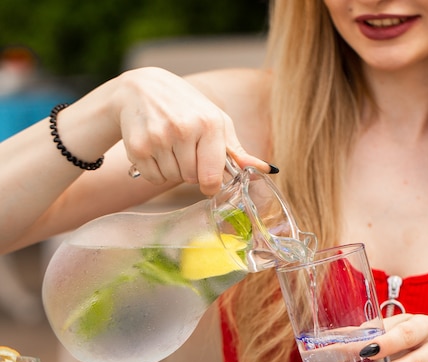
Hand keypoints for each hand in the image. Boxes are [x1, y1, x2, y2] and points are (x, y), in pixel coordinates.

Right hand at [109, 68, 269, 194]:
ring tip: (169, 147)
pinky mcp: (138, 146)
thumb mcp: (215, 121)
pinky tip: (154, 149)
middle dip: (190, 172)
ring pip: (172, 179)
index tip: (209, 181)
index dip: (211, 184)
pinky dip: (154, 171)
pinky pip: (153, 177)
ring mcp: (159, 138)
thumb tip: (267, 171)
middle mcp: (184, 129)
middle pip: (191, 179)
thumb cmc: (186, 107)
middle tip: (185, 151)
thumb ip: (237, 151)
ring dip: (172, 170)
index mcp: (209, 124)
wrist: (141, 89)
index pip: (213, 176)